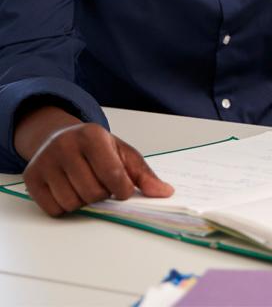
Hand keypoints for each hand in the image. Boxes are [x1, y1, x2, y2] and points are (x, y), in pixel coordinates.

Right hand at [22, 121, 173, 216]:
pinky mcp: (32, 177)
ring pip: (72, 203)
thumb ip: (144, 174)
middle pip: (93, 192)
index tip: (123, 189)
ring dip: (84, 202)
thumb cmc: (96, 147)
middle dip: (103, 195)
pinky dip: (65, 207)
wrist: (60, 136)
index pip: (113, 175)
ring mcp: (46, 161)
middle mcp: (66, 145)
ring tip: (85, 184)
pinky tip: (69, 190)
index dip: (123, 190)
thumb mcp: (122, 152)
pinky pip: (54, 209)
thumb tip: (165, 193)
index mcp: (93, 135)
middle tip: (101, 183)